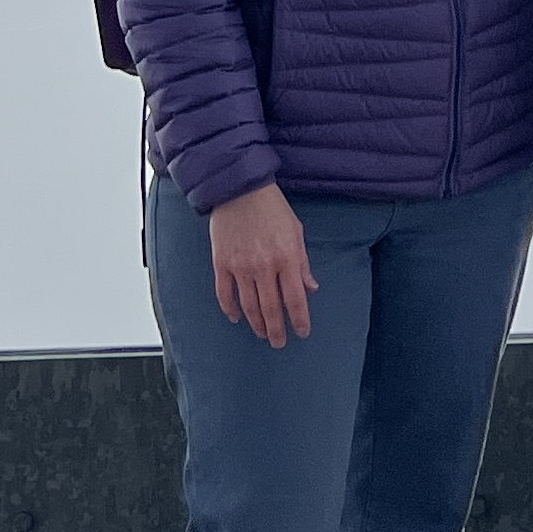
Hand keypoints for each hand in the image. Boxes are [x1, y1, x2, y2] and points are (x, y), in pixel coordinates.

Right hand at [207, 181, 316, 343]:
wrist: (240, 189)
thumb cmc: (272, 208)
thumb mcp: (296, 231)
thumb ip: (303, 263)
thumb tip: (310, 288)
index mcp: (287, 257)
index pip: (295, 299)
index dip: (299, 320)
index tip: (302, 332)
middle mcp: (265, 266)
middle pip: (272, 308)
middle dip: (276, 330)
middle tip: (279, 342)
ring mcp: (241, 266)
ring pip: (249, 306)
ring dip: (256, 323)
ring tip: (261, 333)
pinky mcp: (222, 263)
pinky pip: (225, 294)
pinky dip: (230, 309)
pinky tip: (236, 318)